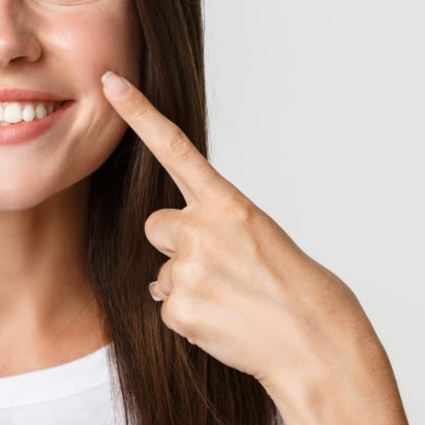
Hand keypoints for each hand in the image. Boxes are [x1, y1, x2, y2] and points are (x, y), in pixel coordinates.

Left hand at [99, 71, 376, 392]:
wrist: (313, 342)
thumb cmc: (291, 289)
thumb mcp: (258, 238)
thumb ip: (212, 230)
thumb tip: (164, 268)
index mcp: (229, 204)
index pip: (174, 149)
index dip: (139, 114)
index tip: (111, 83)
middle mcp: (202, 229)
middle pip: (157, 226)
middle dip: (176, 245)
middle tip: (222, 269)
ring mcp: (188, 270)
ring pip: (163, 273)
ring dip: (189, 286)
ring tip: (233, 301)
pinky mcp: (179, 308)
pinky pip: (167, 307)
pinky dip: (191, 317)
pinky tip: (224, 321)